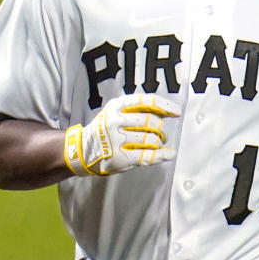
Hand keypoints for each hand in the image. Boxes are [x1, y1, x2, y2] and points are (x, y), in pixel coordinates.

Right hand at [64, 93, 179, 175]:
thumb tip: (166, 111)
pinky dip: (161, 155)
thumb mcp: (115, 112)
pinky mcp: (119, 157)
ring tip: (156, 145)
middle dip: (161, 129)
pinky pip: (146, 156)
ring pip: (150, 139)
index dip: (164, 106)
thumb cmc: (104, 131)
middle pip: (151, 121)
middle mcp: (115, 121)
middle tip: (161, 135)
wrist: (81, 150)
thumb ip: (136, 110)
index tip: (177, 112)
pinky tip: (168, 154)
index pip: (146, 101)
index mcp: (116, 106)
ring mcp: (116, 140)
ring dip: (159, 143)